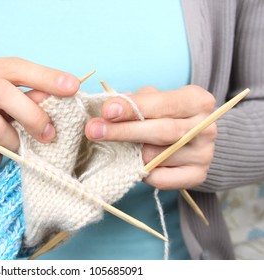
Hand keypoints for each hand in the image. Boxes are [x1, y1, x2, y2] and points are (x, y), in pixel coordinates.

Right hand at [0, 56, 79, 174]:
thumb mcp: (2, 102)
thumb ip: (27, 96)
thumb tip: (60, 94)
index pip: (13, 66)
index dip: (45, 76)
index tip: (72, 86)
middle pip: (2, 92)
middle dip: (33, 114)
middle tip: (50, 133)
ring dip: (14, 141)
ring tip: (13, 144)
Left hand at [85, 85, 216, 189]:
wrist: (189, 140)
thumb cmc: (164, 115)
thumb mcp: (153, 100)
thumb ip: (135, 102)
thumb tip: (110, 109)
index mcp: (197, 101)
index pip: (163, 103)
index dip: (133, 107)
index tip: (107, 111)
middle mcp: (206, 127)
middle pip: (161, 131)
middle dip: (123, 131)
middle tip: (93, 131)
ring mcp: (204, 154)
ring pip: (157, 156)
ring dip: (130, 154)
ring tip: (115, 147)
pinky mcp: (197, 176)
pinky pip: (161, 179)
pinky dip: (142, 173)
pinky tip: (134, 165)